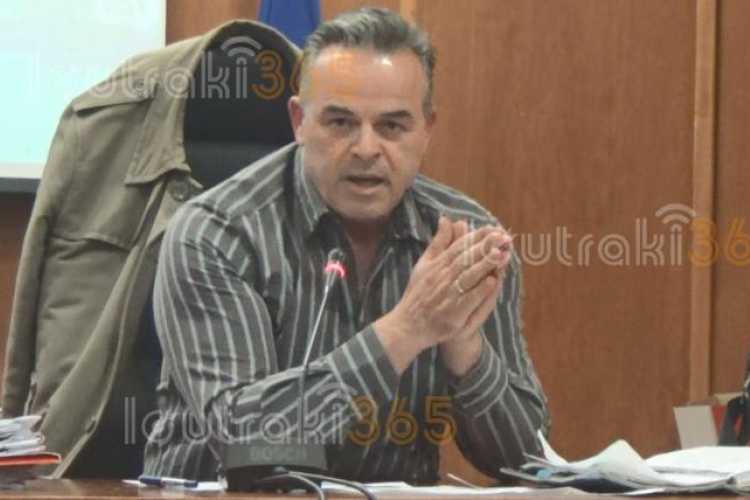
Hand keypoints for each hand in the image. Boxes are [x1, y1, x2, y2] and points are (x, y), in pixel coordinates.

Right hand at [374, 216, 512, 373]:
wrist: (408, 325)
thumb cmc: (419, 293)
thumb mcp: (425, 264)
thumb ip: (438, 243)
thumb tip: (447, 219)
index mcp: (437, 265)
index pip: (459, 247)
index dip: (477, 237)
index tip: (494, 229)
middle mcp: (442, 279)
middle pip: (466, 260)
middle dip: (484, 247)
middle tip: (503, 237)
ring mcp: (447, 297)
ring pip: (468, 278)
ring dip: (485, 266)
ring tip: (500, 254)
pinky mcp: (452, 316)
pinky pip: (467, 301)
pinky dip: (480, 291)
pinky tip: (492, 281)